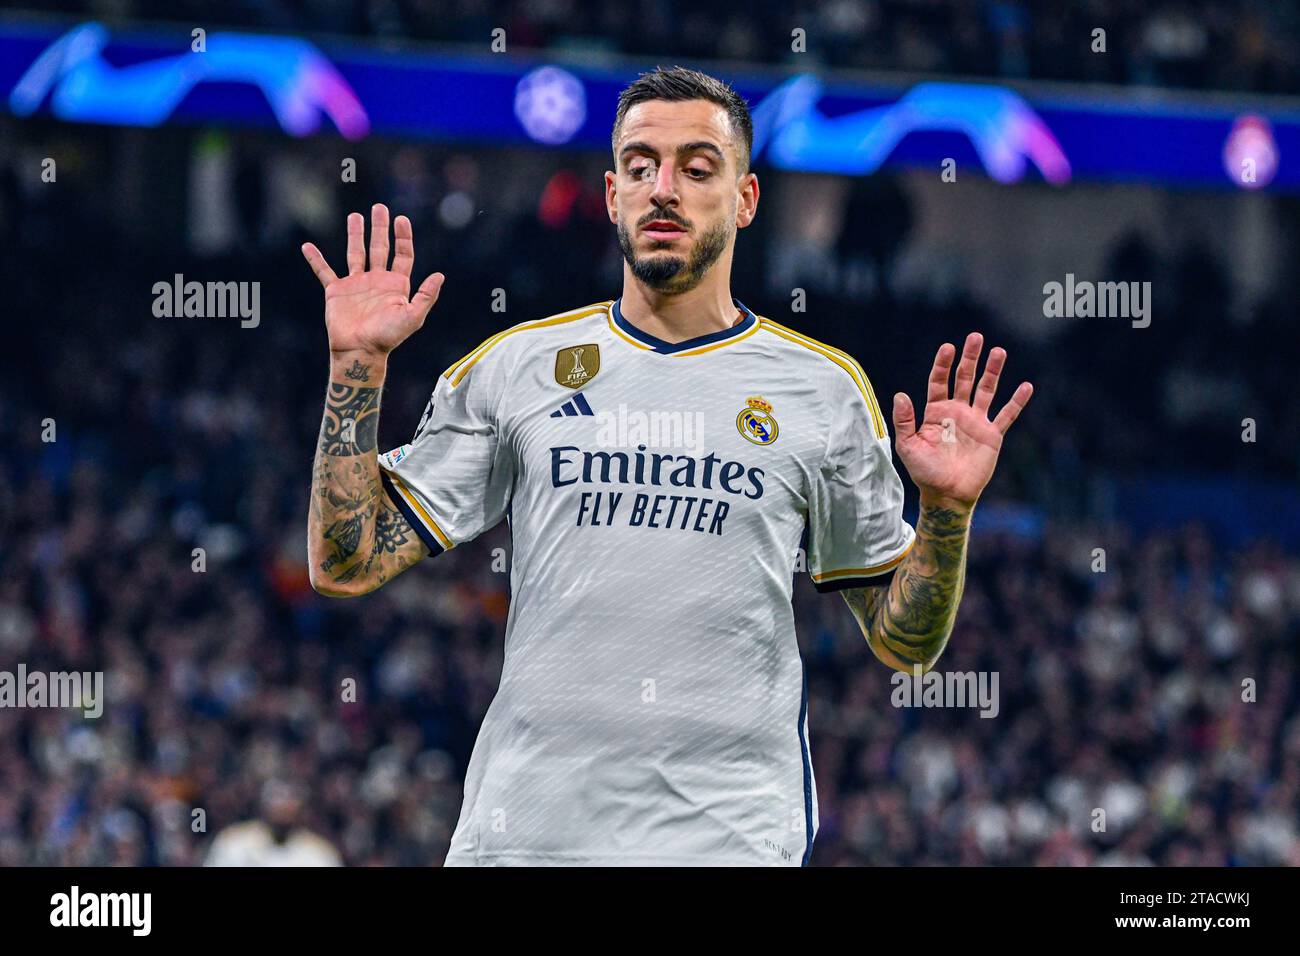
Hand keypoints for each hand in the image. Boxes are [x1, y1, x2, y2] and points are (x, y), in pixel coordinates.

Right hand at [301, 203, 444, 358]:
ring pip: (355, 253)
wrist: (360, 351)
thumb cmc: (387, 338)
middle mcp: (376, 281)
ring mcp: (356, 284)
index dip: (403, 237)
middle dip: (380, 228)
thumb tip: (440, 275)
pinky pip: (324, 272)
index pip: (402, 255)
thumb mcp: (412, 317)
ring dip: (355, 234)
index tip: (401, 219)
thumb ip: (426, 296)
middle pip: (379, 248)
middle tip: (379, 208)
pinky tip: (307, 247)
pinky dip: (315, 259)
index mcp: (396, 285)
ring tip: (355, 216)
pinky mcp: (336, 292)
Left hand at [893, 332, 1032, 509]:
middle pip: (965, 378)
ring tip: (999, 352)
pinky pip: (1007, 415)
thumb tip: (900, 395)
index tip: (948, 347)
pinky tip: (1026, 386)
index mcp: (935, 412)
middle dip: (970, 358)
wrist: (947, 494)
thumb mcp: (908, 446)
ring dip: (993, 371)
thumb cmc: (924, 471)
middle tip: (976, 337)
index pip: (939, 381)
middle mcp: (957, 412)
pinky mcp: (992, 435)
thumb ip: (905, 421)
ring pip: (987, 390)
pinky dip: (1017, 402)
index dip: (943, 364)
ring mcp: (976, 422)